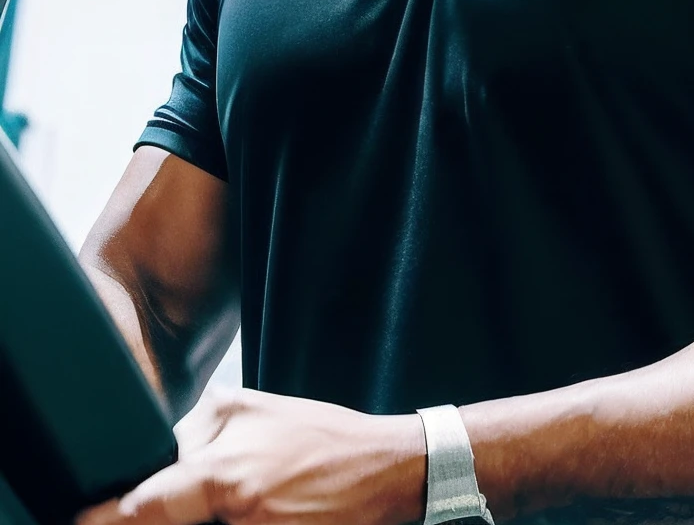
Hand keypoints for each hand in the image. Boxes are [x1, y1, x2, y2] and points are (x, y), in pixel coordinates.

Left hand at [76, 388, 425, 524]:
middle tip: (171, 501)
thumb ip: (202, 429)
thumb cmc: (321, 436)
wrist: (384, 470)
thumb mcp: (256, 408)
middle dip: (158, 516)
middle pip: (166, 524)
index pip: (142, 508)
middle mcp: (231, 511)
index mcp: (219, 473)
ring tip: (240, 494)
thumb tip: (162, 454)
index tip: (81, 519)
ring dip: (195, 517)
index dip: (106, 518)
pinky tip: (250, 510)